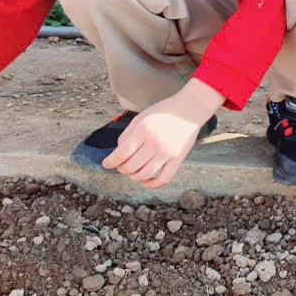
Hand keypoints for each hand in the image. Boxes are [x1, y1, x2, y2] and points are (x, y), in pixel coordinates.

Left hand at [104, 80, 220, 188]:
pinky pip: (164, 179)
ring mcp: (168, 153)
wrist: (189, 110)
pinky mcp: (178, 159)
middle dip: (121, 168)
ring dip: (134, 176)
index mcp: (144, 131)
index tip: (106, 164)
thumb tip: (118, 154)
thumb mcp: (141, 118)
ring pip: (144, 175)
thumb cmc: (163, 112)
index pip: (121, 154)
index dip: (110, 162)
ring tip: (133, 172)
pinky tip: (146, 182)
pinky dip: (153, 184)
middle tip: (121, 165)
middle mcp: (155, 143)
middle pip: (130, 166)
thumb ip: (127, 135)